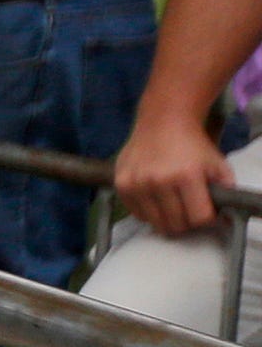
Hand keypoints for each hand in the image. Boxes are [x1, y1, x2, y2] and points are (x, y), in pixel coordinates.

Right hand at [116, 109, 236, 237]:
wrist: (163, 122)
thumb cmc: (193, 144)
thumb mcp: (218, 165)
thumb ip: (225, 192)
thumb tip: (223, 219)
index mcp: (186, 176)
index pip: (199, 218)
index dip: (206, 218)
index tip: (205, 210)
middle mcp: (158, 182)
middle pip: (176, 224)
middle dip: (186, 222)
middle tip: (188, 210)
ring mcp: (137, 184)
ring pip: (155, 222)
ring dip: (166, 219)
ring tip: (172, 206)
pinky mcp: (121, 184)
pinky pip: (136, 213)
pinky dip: (148, 213)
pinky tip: (155, 200)